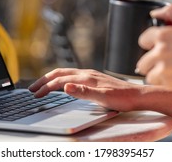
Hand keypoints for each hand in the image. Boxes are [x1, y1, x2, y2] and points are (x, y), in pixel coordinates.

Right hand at [28, 68, 143, 111]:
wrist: (138, 96)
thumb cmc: (123, 98)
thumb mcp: (103, 97)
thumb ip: (83, 92)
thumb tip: (66, 86)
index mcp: (86, 78)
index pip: (60, 80)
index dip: (46, 87)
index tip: (35, 94)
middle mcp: (87, 74)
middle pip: (59, 73)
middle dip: (44, 80)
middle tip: (32, 89)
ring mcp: (90, 75)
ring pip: (65, 73)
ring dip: (52, 78)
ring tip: (43, 86)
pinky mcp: (94, 78)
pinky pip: (72, 75)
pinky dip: (61, 78)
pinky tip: (62, 84)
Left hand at [136, 4, 171, 90]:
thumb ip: (171, 12)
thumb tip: (153, 14)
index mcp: (163, 35)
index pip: (142, 40)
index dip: (151, 44)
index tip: (161, 47)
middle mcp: (160, 51)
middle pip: (141, 60)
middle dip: (151, 61)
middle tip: (167, 61)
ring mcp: (162, 67)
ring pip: (146, 72)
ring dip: (155, 72)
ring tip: (171, 69)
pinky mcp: (167, 80)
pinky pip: (154, 82)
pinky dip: (162, 81)